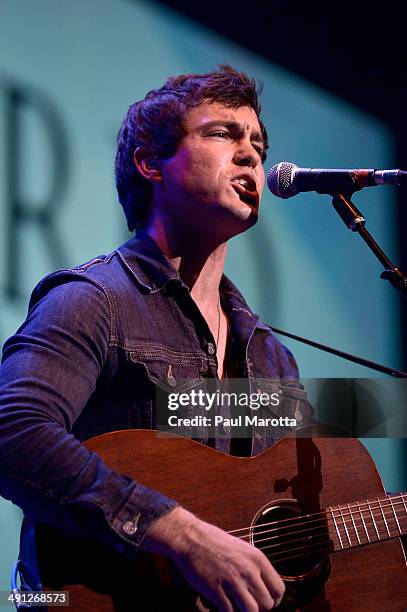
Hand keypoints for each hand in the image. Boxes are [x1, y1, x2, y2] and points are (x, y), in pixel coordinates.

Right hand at [142, 507, 284, 610]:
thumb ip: (255, 568)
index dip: (273, 600)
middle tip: (247, 604)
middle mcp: (248, 569)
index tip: (263, 601)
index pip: (279, 589)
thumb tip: (264, 588)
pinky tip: (222, 605)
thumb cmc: (214, 542)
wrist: (190, 537)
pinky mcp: (215, 589)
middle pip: (267, 604)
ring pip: (251, 611)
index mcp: (257, 558)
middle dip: (258, 608)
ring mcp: (232, 580)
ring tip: (235, 606)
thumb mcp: (242, 549)